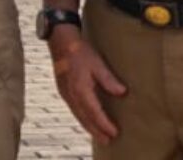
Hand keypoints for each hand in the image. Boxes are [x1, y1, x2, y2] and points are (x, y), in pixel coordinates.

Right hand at [47, 25, 125, 141]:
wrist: (60, 42)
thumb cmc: (80, 51)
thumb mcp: (97, 63)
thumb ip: (108, 79)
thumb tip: (122, 92)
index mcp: (80, 88)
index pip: (94, 111)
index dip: (104, 123)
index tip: (114, 132)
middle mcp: (71, 94)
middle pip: (84, 118)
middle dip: (96, 131)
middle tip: (107, 141)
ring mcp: (65, 93)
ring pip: (78, 115)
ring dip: (89, 127)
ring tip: (99, 136)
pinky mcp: (63, 91)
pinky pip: (74, 109)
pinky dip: (82, 118)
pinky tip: (87, 121)